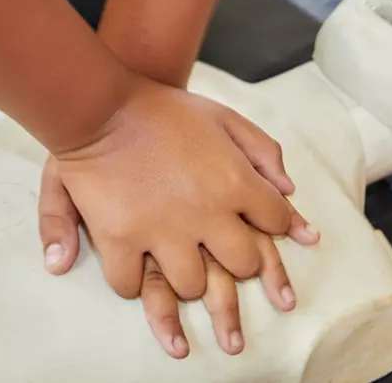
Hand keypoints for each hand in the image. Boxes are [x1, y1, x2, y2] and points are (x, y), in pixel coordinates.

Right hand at [47, 79, 318, 300]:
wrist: (102, 107)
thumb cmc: (165, 111)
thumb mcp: (225, 117)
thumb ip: (264, 152)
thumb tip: (289, 191)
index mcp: (236, 181)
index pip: (277, 221)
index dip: (273, 224)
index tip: (259, 224)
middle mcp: (206, 214)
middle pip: (244, 265)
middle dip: (238, 261)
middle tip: (220, 251)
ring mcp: (162, 231)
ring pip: (191, 285)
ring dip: (188, 278)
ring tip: (177, 263)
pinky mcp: (119, 239)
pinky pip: (130, 284)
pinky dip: (133, 282)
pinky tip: (134, 268)